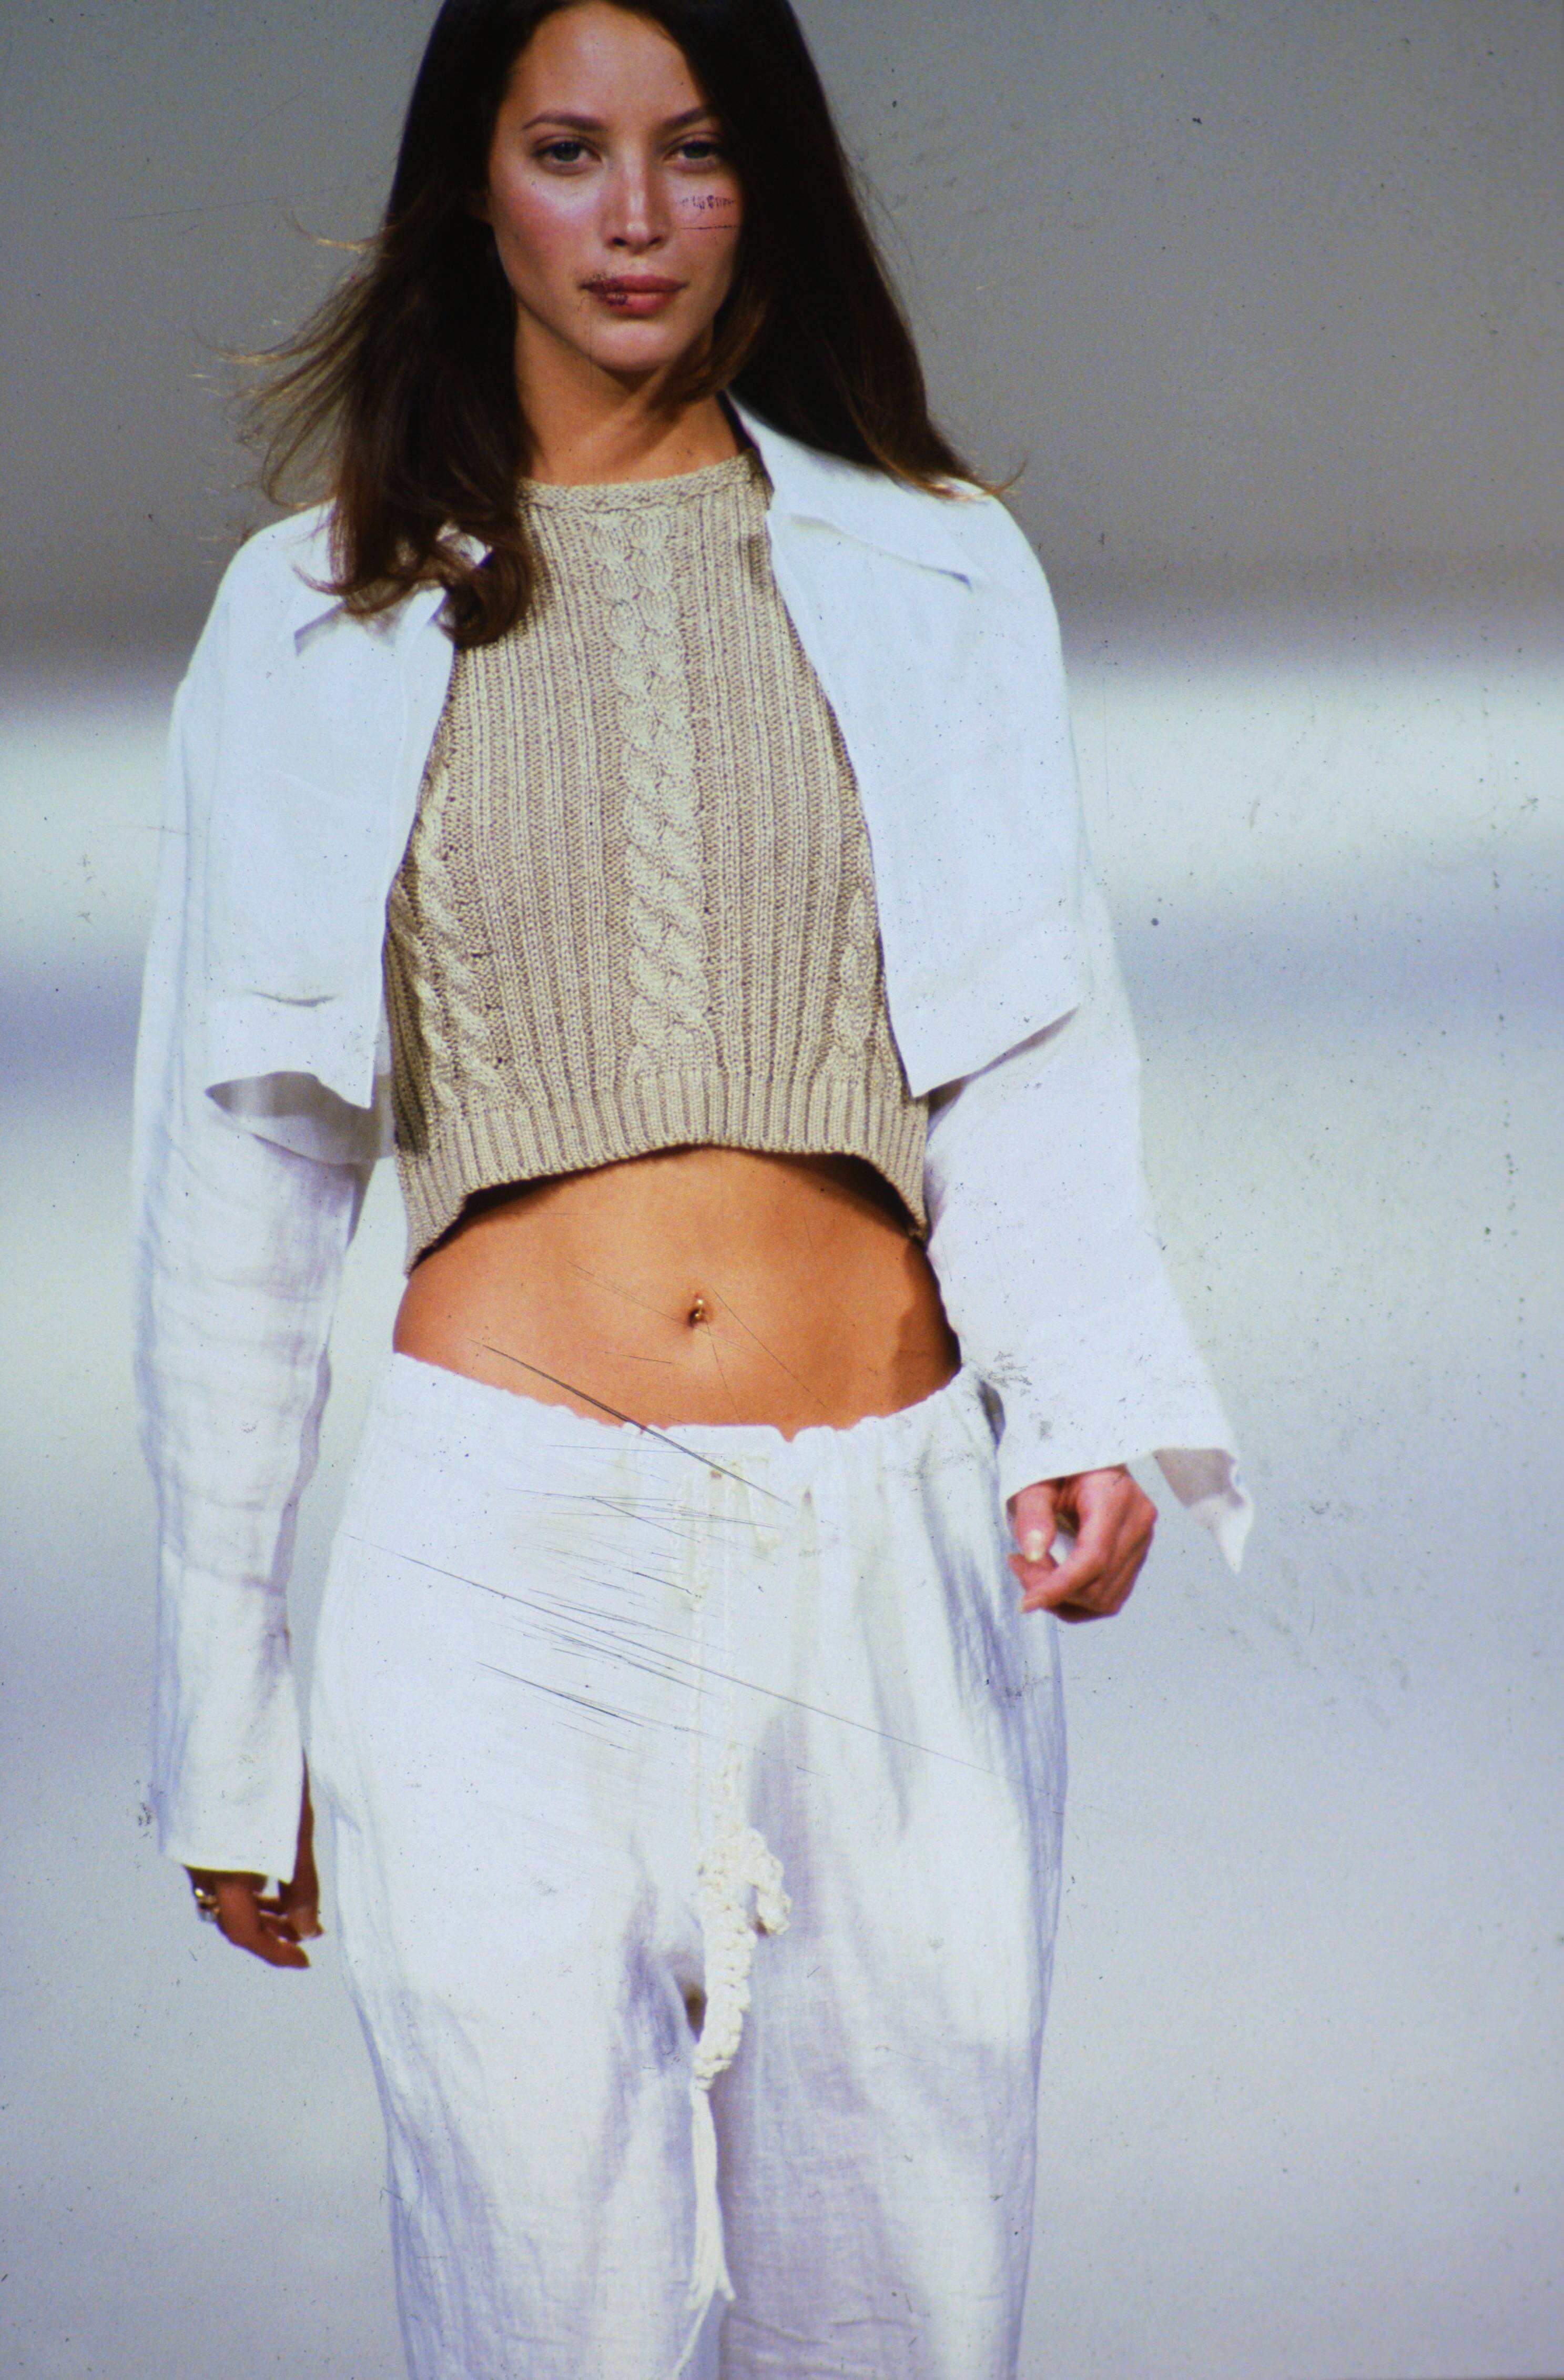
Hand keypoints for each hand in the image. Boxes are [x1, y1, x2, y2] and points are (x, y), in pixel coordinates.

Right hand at [186, 1775, 321, 1968]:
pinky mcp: (191, 1824)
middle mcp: (197, 1864)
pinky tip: (266, 1868)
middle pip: (229, 1916)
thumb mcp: (296, 1828)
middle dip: (268, 1930)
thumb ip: (301, 1884)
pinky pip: (214, 1869)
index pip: (244, 1932)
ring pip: (220, 1893)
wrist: (227, 1712)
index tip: (304, 1958)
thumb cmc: (269, 1766)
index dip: (275, 1952)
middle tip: (303, 1932)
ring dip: (255, 1905)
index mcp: (222, 1869)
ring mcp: (191, 1843)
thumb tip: (308, 1930)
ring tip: (289, 1903)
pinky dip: (241, 1879)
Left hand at [1007, 1468, 1155, 1621]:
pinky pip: (1110, 1596)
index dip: (1059, 1587)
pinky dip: (1078, 1599)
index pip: (1093, 1558)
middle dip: (1054, 1590)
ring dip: (1064, 1598)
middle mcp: (1139, 1523)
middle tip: (1019, 1564)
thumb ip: (1033, 1513)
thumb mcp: (1036, 1480)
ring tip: (1033, 1570)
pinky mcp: (1137, 1556)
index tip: (1027, 1602)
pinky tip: (1053, 1580)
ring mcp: (1143, 1542)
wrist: (1086, 1455)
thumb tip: (1032, 1553)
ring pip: (1106, 1599)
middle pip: (1099, 1584)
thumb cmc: (1059, 1464)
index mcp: (1116, 1498)